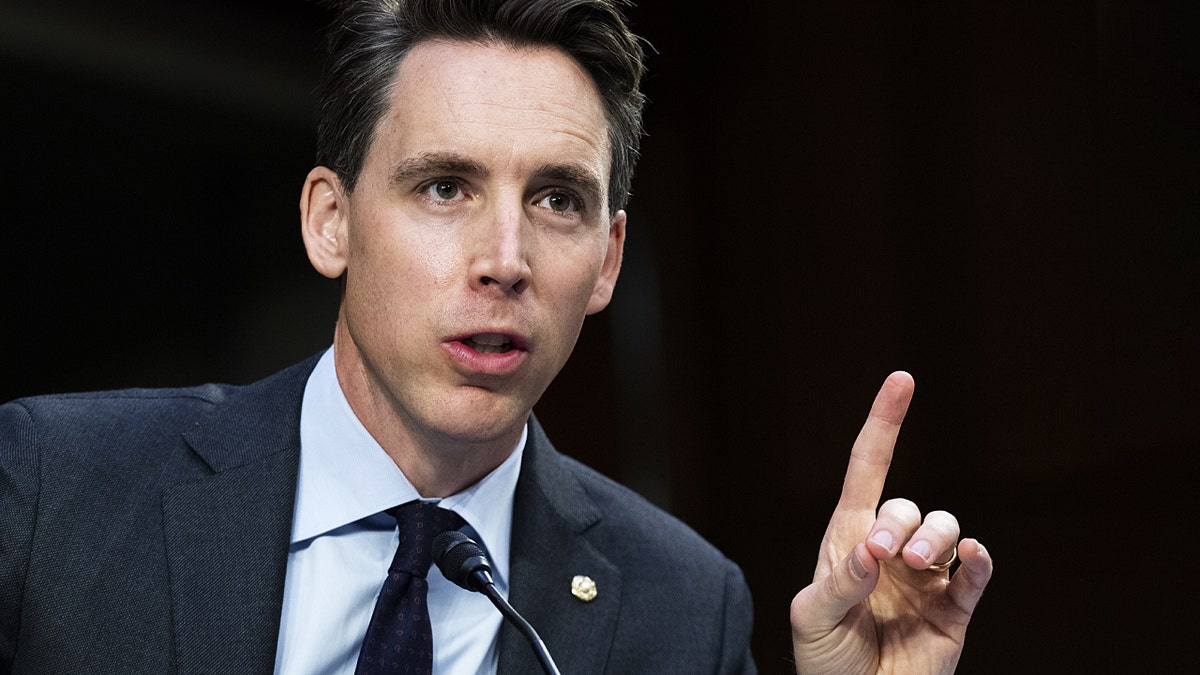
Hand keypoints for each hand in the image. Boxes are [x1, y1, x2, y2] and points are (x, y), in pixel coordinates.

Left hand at [789, 372, 992, 674]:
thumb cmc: (825, 659)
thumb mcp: (811, 619)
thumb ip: (836, 584)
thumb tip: (870, 553)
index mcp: (849, 540)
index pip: (868, 469)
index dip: (884, 424)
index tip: (902, 381)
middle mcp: (891, 550)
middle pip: (908, 506)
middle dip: (898, 522)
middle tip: (881, 555)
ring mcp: (926, 578)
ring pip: (946, 529)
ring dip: (935, 536)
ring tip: (915, 563)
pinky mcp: (955, 609)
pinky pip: (975, 574)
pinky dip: (977, 560)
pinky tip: (970, 557)